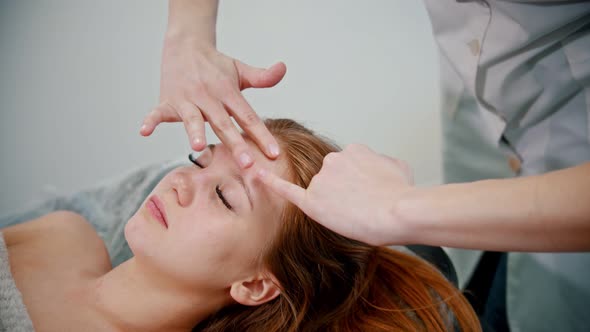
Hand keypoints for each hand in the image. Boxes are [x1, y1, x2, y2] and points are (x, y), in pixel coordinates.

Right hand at [141, 35, 286, 167]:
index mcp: (228, 92)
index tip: (274, 154)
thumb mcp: (241, 70)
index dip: (262, 135)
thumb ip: (263, 77)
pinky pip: (157, 112)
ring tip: (197, 146)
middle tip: (247, 164)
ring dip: (194, 131)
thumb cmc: (216, 66)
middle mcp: (208, 96)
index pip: (248, 116)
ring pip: (192, 118)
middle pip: (223, 123)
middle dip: (235, 144)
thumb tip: (283, 68)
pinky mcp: (168, 100)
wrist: (186, 45)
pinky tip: (144, 131)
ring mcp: (187, 99)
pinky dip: (150, 120)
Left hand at [256, 144, 415, 245]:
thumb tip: (378, 167)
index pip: (348, 169)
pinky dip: (271, 183)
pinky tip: (259, 176)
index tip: (367, 194)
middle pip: (331, 181)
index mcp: (352, 151)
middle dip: (343, 194)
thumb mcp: (398, 166)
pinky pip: (288, 191)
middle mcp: (332, 160)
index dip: (357, 185)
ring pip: (322, 195)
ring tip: (358, 215)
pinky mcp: (313, 201)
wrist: (399, 210)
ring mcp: (321, 180)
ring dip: (335, 206)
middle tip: (363, 207)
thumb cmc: (401, 193)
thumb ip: (381, 163)